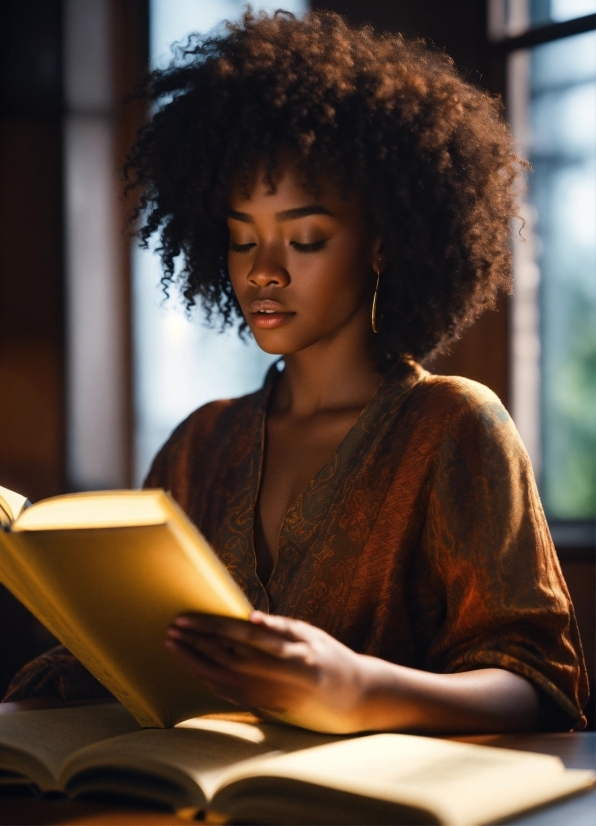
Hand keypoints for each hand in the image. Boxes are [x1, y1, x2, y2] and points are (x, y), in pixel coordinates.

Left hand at [165, 611, 366, 732]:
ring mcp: (273, 697)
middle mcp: (280, 676)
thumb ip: (281, 627)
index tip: (186, 620)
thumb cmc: (334, 659)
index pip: (242, 637)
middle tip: (171, 632)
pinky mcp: (270, 710)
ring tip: (175, 649)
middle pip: (227, 660)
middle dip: (195, 645)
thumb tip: (249, 618)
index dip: (211, 628)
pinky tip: (196, 671)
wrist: (357, 699)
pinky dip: (212, 683)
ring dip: (196, 665)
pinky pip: (235, 697)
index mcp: (292, 652)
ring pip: (226, 681)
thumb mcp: (313, 635)